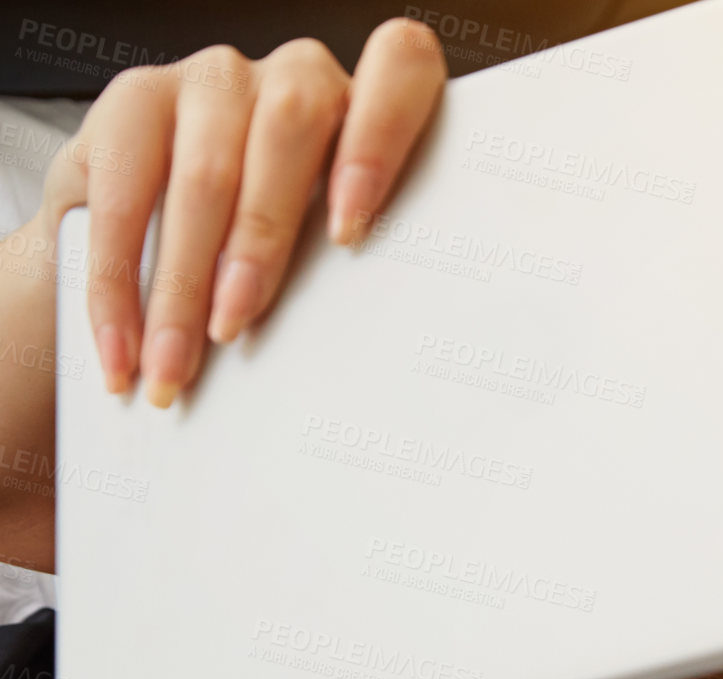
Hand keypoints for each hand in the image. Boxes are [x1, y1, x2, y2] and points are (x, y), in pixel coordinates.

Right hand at [33, 17, 447, 407]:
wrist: (171, 231)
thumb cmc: (282, 249)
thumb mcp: (330, 251)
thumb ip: (352, 266)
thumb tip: (361, 360)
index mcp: (370, 103)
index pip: (400, 67)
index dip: (380, 139)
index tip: (350, 231)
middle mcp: (297, 75)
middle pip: (291, 129)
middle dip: (258, 243)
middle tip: (233, 329)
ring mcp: (215, 79)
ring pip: (207, 173)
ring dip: (183, 282)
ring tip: (174, 362)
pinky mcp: (134, 96)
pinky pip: (122, 191)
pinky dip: (118, 282)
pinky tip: (122, 343)